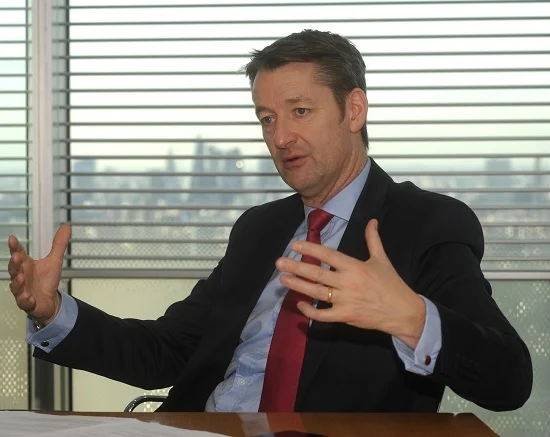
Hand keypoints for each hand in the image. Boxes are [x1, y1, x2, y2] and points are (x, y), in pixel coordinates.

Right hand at [8, 224, 70, 324]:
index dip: (15, 247)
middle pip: (14, 269)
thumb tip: (66, 225)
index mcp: (26, 265)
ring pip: (16, 287)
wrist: (50, 301)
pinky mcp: (27, 303)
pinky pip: (24, 302)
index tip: (12, 238)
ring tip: (21, 277)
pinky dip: (26, 300)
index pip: (18, 254)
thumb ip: (59, 244)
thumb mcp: (55, 260)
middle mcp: (21, 277)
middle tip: (16, 256)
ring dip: (17, 282)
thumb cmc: (47, 280)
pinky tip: (29, 298)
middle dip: (14, 263)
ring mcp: (22, 291)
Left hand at [275, 219, 425, 348]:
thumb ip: (373, 240)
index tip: (294, 245)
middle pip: (317, 274)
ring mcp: (345, 300)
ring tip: (282, 280)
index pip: (328, 255)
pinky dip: (310, 311)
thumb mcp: (382, 259)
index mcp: (355, 266)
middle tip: (279, 263)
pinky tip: (300, 305)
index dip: (310, 250)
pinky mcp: (345, 316)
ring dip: (298, 286)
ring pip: (316, 293)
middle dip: (296, 267)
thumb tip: (372, 221)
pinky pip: (323, 315)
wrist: (403, 312)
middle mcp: (347, 282)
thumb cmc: (391, 284)